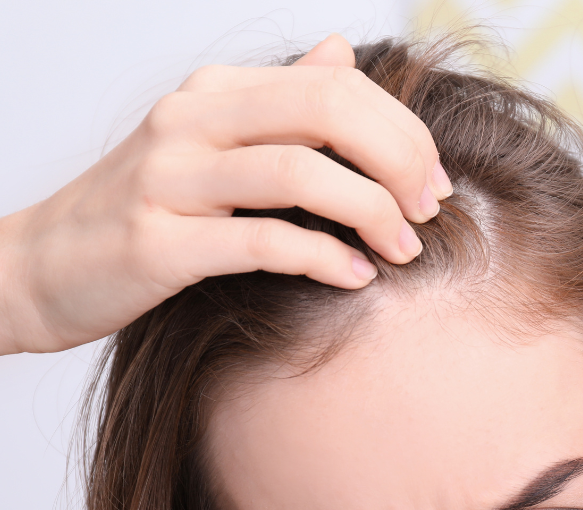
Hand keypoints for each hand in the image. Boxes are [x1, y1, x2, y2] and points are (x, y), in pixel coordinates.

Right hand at [0, 34, 452, 354]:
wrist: (41, 268)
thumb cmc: (144, 211)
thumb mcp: (209, 141)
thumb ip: (280, 101)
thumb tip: (343, 52)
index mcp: (213, 92)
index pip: (334, 85)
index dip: (403, 131)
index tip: (434, 182)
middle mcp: (190, 121)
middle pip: (326, 112)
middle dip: (398, 160)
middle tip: (429, 211)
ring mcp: (169, 179)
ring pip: (299, 173)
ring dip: (372, 213)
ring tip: (403, 250)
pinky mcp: (158, 244)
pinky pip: (262, 242)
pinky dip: (323, 258)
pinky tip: (355, 277)